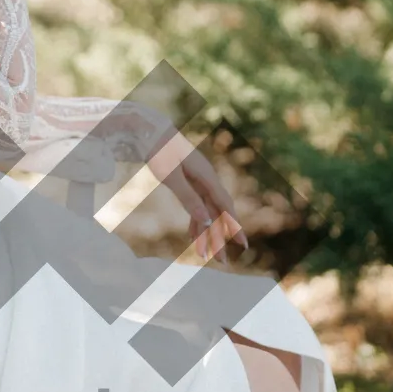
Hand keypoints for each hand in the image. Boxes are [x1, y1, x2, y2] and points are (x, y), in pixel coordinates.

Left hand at [142, 115, 246, 261]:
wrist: (149, 129)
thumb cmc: (159, 150)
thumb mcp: (171, 177)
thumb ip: (189, 199)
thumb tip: (207, 221)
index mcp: (206, 177)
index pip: (225, 207)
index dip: (235, 226)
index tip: (243, 244)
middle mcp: (206, 179)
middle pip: (217, 213)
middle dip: (219, 237)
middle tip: (222, 262)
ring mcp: (197, 180)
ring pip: (207, 211)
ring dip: (207, 233)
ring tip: (205, 255)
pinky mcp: (188, 180)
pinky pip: (196, 204)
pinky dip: (196, 220)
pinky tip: (194, 236)